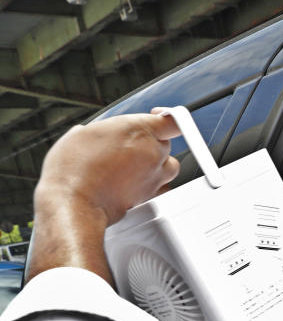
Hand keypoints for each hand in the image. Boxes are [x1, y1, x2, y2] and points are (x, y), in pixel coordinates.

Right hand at [35, 111, 180, 226]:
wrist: (75, 203)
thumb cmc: (74, 169)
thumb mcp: (81, 134)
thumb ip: (103, 131)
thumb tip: (101, 135)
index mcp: (138, 130)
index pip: (171, 121)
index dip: (167, 117)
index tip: (158, 117)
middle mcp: (153, 151)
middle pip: (165, 142)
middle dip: (150, 143)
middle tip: (127, 148)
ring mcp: (155, 175)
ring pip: (170, 165)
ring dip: (157, 164)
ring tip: (134, 167)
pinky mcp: (153, 196)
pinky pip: (164, 187)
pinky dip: (155, 185)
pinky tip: (136, 184)